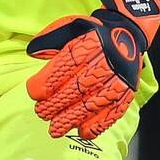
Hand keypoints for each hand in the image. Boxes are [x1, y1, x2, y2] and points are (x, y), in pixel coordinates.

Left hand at [26, 0, 159, 139]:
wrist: (126, 32)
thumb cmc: (91, 33)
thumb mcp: (69, 26)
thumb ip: (50, 39)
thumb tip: (32, 53)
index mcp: (91, 42)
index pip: (68, 63)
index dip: (49, 80)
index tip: (34, 92)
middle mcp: (108, 60)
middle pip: (80, 86)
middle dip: (57, 103)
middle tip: (41, 113)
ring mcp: (120, 78)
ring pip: (95, 101)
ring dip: (73, 118)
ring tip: (55, 129)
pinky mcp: (128, 91)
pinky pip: (115, 110)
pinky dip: (99, 124)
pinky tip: (83, 132)